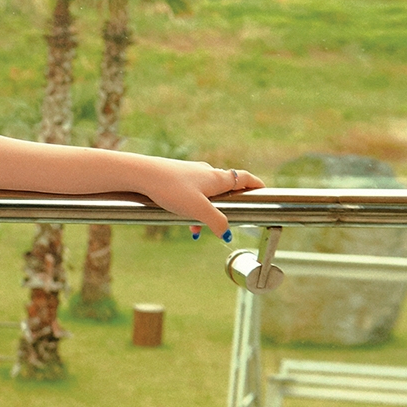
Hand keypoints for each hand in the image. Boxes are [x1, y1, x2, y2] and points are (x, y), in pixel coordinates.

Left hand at [126, 155, 265, 238]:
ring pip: (205, 194)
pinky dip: (189, 207)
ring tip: (195, 229)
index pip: (244, 179)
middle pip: (225, 188)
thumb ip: (216, 222)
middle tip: (226, 220)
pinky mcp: (175, 176)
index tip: (264, 191)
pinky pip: (189, 194)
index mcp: (217, 178)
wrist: (142, 174)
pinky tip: (179, 218)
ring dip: (204, 211)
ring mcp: (190, 173)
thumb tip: (227, 234)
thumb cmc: (171, 189)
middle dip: (226, 206)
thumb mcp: (198, 209)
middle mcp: (207, 172)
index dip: (256, 185)